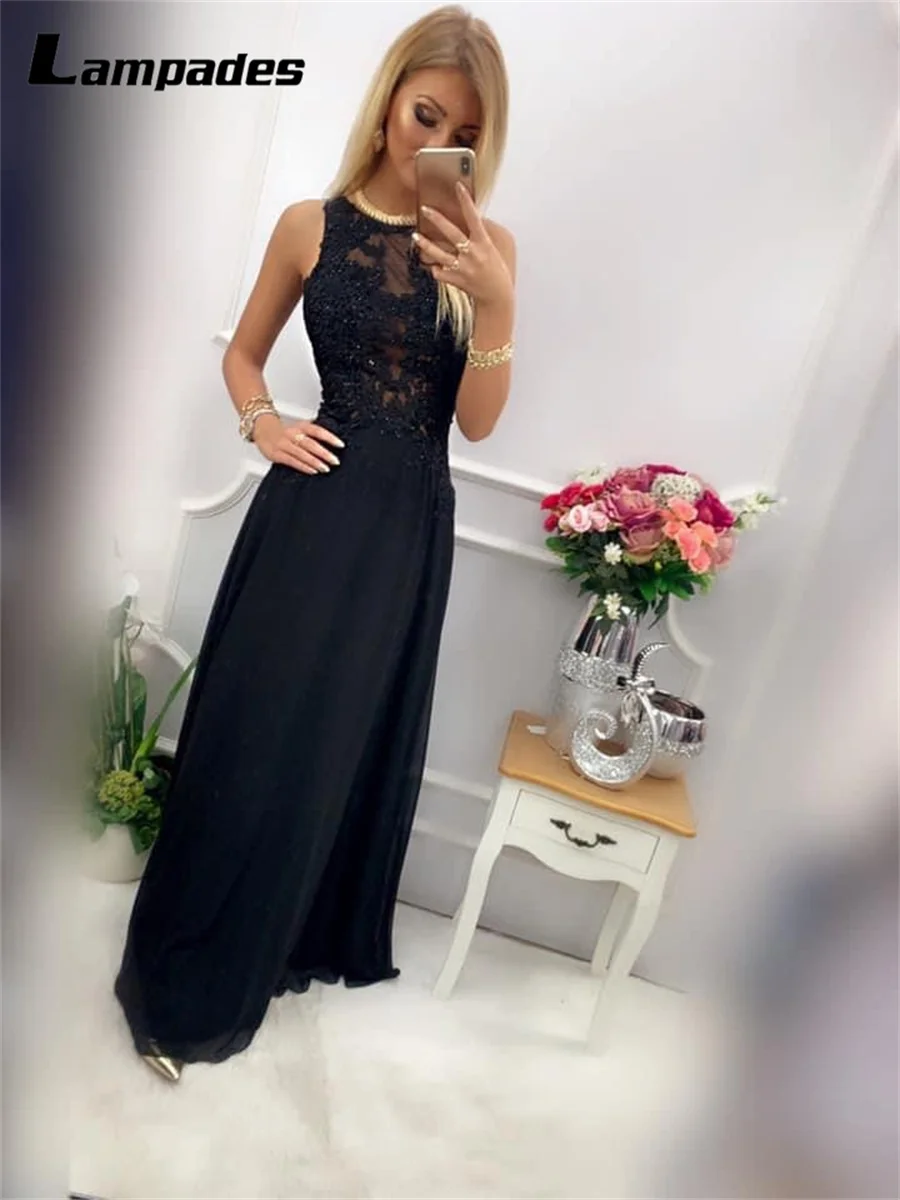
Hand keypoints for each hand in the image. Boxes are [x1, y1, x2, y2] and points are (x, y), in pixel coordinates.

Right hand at [253, 414, 342, 474]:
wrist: (262, 430)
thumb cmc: (285, 432)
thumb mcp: (299, 428)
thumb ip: (313, 433)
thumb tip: (332, 441)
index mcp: (300, 426)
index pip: (317, 430)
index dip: (329, 437)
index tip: (340, 444)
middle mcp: (293, 434)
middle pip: (310, 443)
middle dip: (324, 453)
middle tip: (335, 460)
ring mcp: (284, 444)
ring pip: (302, 453)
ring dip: (315, 462)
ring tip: (326, 468)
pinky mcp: (276, 454)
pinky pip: (292, 461)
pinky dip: (303, 466)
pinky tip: (313, 471)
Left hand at [413, 183, 512, 307]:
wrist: (496, 296)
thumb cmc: (495, 271)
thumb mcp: (491, 250)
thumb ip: (478, 237)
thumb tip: (467, 221)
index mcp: (484, 244)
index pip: (474, 218)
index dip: (466, 201)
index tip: (458, 186)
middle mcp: (473, 254)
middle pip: (451, 233)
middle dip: (437, 219)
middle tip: (424, 209)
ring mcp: (463, 268)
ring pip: (438, 254)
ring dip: (425, 245)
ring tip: (416, 236)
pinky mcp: (456, 280)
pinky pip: (439, 272)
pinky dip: (435, 269)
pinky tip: (434, 266)